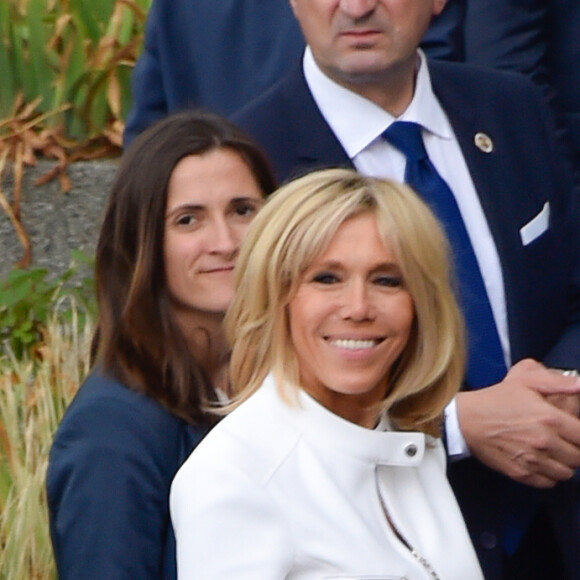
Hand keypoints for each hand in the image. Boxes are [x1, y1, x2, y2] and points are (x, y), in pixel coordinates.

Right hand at [456, 358, 579, 487]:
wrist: (466, 419)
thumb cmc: (495, 399)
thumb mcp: (525, 380)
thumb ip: (558, 382)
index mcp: (550, 418)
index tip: (574, 431)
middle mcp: (544, 442)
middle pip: (579, 457)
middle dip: (574, 449)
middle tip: (564, 440)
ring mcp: (533, 460)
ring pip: (566, 473)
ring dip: (563, 463)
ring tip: (552, 452)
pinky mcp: (521, 473)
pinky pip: (549, 483)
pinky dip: (549, 475)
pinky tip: (540, 461)